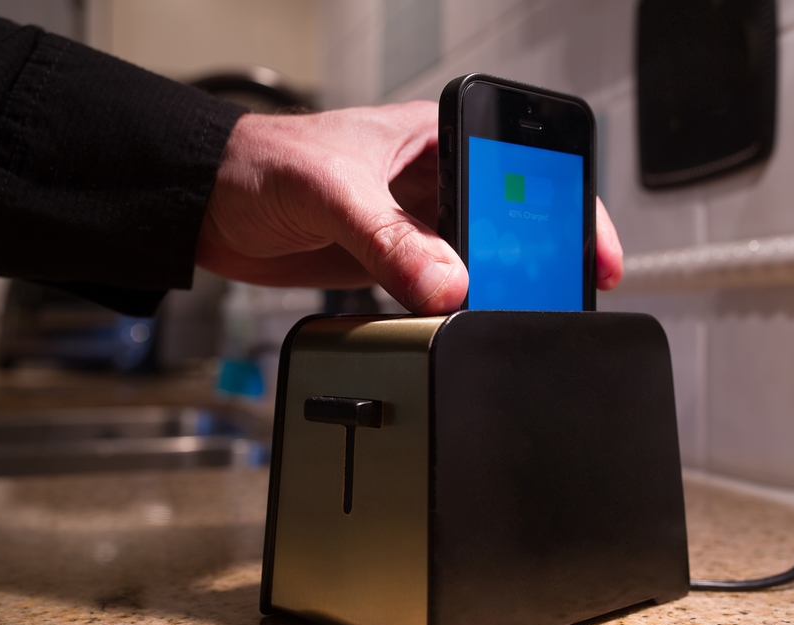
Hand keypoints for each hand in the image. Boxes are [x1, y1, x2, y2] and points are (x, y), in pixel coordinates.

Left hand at [197, 101, 622, 313]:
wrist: (204, 205)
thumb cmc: (261, 164)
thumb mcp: (332, 190)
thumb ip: (389, 238)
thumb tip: (449, 282)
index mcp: (433, 136)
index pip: (521, 163)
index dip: (565, 204)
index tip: (589, 250)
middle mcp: (430, 179)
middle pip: (508, 218)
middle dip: (537, 255)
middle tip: (560, 292)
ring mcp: (410, 224)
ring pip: (475, 258)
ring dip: (495, 286)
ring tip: (517, 313)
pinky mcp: (388, 262)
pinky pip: (437, 288)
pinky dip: (453, 307)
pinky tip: (462, 320)